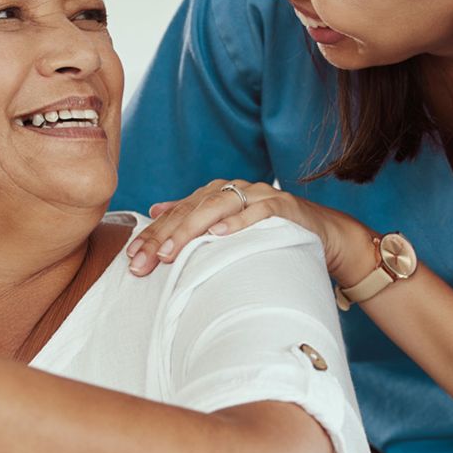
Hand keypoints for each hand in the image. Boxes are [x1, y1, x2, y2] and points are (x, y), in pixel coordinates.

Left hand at [125, 178, 376, 285]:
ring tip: (170, 252)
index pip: (176, 214)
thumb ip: (193, 216)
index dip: (152, 235)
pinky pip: (256, 212)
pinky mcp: (281, 205)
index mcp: (214, 194)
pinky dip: (238, 222)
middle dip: (163, 237)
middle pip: (190, 211)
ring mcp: (256, 195)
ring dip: (192, 230)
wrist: (321, 232)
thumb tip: (155, 209)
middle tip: (143, 262)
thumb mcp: (227, 227)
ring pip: (217, 207)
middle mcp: (232, 190)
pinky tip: (219, 235)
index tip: (131, 259)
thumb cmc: (268, 234)